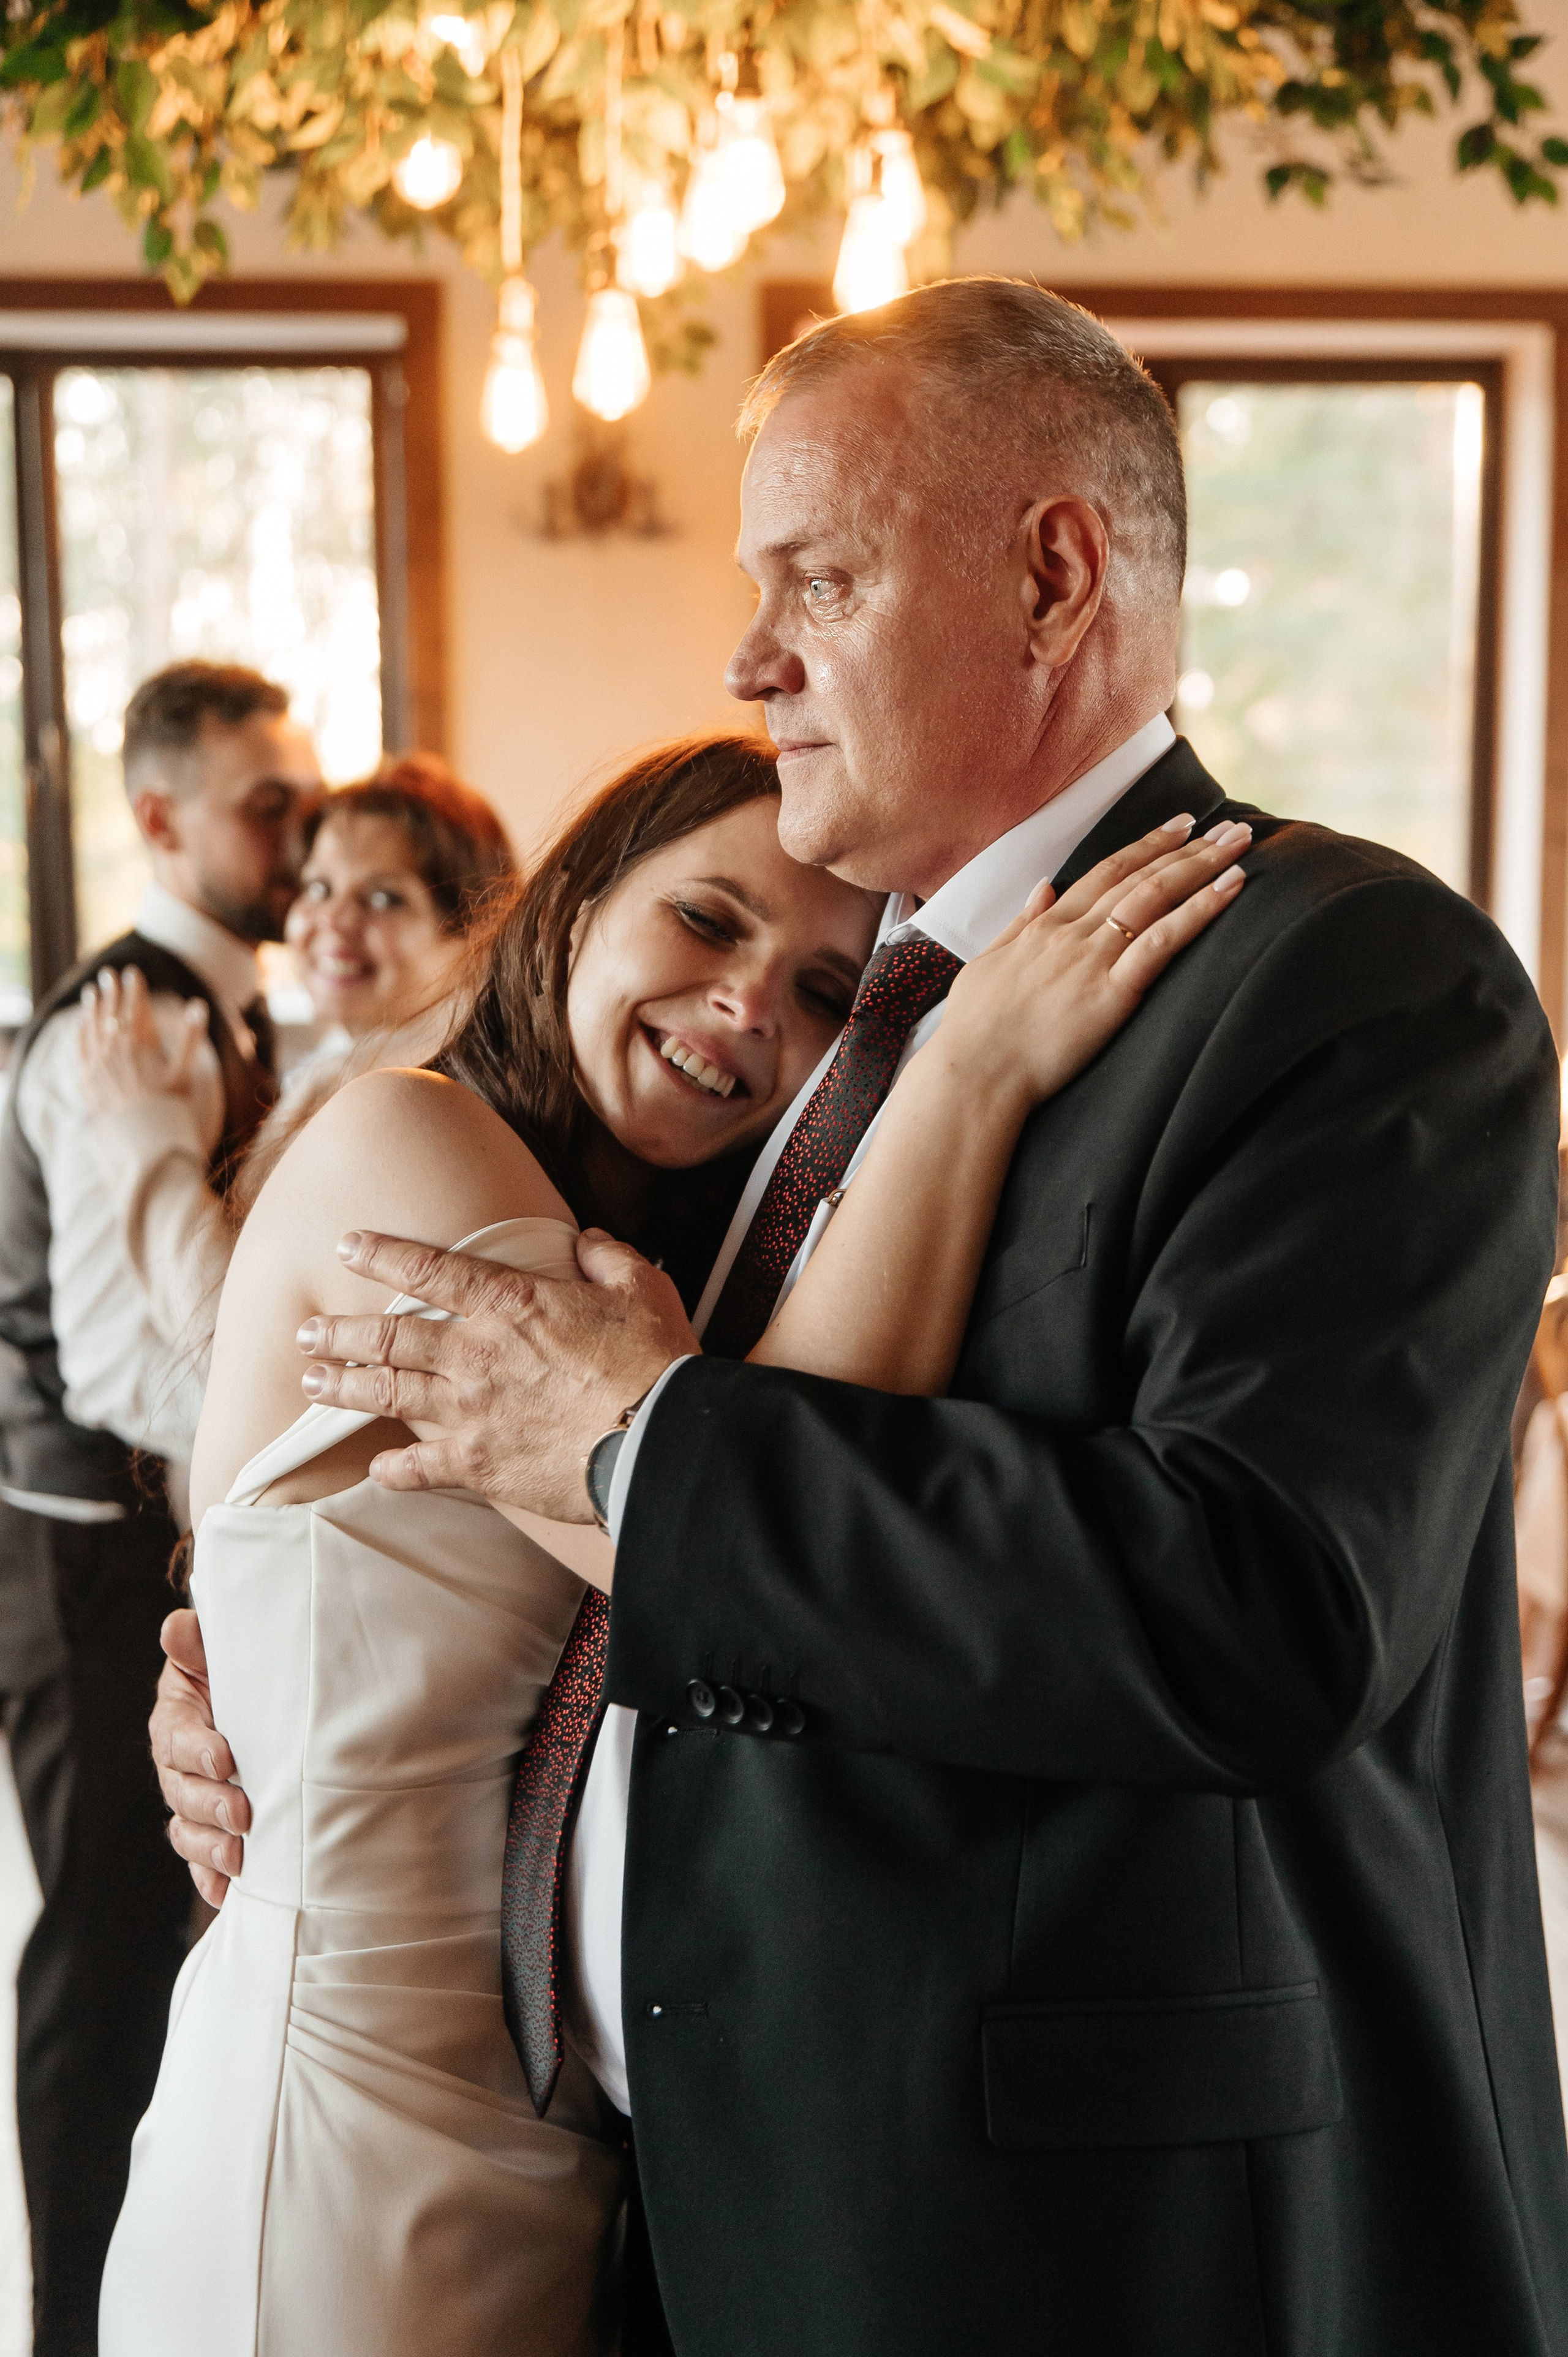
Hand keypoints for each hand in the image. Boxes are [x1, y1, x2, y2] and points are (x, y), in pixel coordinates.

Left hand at [78, 964, 208, 1114]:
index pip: (136, 1007)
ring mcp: (98, 1062)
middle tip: (108, 974)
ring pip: (92, 1026)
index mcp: (141, 1044)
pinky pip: (81, 1047)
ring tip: (92, 991)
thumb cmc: (170, 1107)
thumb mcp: (185, 1072)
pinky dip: (82, 1031)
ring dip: (93, 1006)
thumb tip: (198, 1005)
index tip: (132, 972)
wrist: (142, 1140)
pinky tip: (82, 1023)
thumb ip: (190, 1037)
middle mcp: (116, 1049)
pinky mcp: (86, 1078)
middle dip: (111, 990)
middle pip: (111, 1012)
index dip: (134, 988)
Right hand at [150, 1608, 248, 1906]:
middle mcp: (177, 1765)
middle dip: (210, 1806)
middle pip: (181, 1792)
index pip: (176, 1737)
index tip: (225, 1759)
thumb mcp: (221, 1656)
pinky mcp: (209, 1832)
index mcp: (177, 1719)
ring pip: (187, 1831)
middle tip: (242, 1815)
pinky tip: (230, 1894)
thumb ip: (199, 1646)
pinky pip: (202, 1864)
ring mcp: (191, 1802)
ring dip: (210, 1848)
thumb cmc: (243, 1676)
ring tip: (239, 1857)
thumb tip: (177, 1626)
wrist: (266, 1704)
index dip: (197, 1750)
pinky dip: (212, 1880)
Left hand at [296, 1228, 697, 1521]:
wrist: (660, 1440)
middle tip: (306, 1330)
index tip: (347, 1245)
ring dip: (344, 1386)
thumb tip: (588, 1242)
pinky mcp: (480, 1464)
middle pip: (389, 1336)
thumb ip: (607, 1259)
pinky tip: (376, 1468)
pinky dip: (396, 1469)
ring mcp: (472, 1410)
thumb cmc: (655, 1362)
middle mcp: (477, 1352)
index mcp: (512, 1304)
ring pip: (389, 1392)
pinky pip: (422, 1468)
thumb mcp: (641, 1288)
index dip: (383, 1254)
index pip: (432, 1270)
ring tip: (311, 1381)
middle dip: (340, 1331)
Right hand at [937, 814, 1249, 1109]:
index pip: (1106, 871)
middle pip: (1141, 876)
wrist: (975, 1072)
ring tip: (1241, 842)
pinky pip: (1163, 941)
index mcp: (1046, 925)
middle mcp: (1073, 932)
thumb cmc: (975, 1030)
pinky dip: (1200, 910)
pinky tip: (1230, 888)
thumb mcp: (987, 963)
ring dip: (1204, 865)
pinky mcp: (1112, 992)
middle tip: (1231, 827)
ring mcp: (1093, 958)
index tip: (1181, 826)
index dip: (1147, 845)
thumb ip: (1019, 923)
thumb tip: (1043, 887)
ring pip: (1157, 896)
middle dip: (1190, 847)